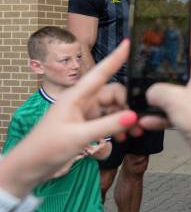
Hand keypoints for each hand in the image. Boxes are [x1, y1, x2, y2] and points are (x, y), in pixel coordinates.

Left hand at [0, 40, 138, 197]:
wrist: (29, 168)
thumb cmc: (46, 148)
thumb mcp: (79, 137)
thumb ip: (107, 126)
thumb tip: (134, 116)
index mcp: (76, 96)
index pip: (101, 73)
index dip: (115, 58)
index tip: (128, 43)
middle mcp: (82, 101)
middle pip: (114, 94)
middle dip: (129, 106)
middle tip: (139, 122)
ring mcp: (85, 113)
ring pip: (114, 109)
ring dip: (125, 120)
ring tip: (134, 134)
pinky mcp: (87, 125)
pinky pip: (109, 121)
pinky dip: (117, 128)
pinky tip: (122, 139)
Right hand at [140, 42, 190, 165]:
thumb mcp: (172, 97)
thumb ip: (156, 90)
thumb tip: (150, 92)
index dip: (186, 42)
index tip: (169, 42)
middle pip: (184, 72)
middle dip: (165, 74)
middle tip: (148, 72)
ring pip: (177, 95)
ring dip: (160, 99)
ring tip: (143, 100)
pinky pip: (175, 114)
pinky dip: (162, 117)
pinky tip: (146, 122)